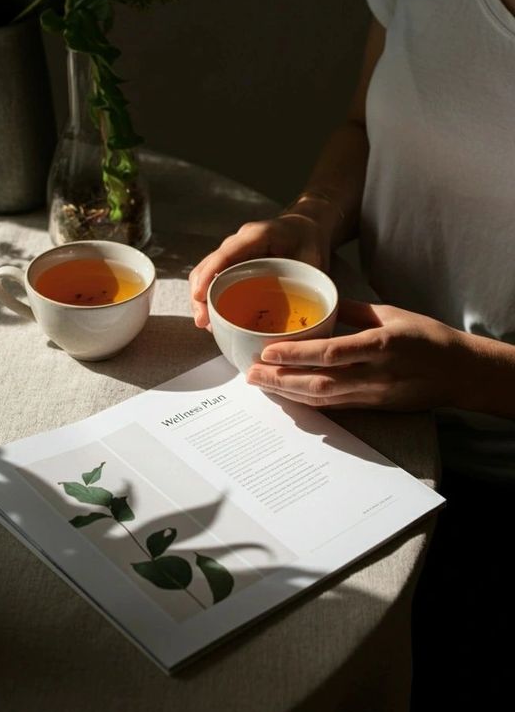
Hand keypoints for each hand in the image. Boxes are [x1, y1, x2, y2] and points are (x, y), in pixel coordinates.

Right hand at [189, 214, 331, 328]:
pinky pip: (213, 278)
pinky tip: (212, 318)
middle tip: (202, 321)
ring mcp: (232, 252)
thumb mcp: (314, 261)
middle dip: (200, 293)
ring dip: (200, 298)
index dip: (211, 273)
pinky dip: (208, 297)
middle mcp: (239, 242)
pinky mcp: (232, 263)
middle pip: (209, 265)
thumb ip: (307, 286)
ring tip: (205, 323)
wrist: (305, 226)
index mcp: (258, 235)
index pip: (228, 252)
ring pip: (205, 272)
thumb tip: (311, 323)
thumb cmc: (309, 242)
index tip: (199, 296)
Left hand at [246, 299, 468, 410]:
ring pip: (323, 399)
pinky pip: (334, 406)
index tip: (267, 352)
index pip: (331, 353)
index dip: (296, 355)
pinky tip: (287, 396)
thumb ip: (353, 311)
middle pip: (319, 382)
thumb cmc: (428, 337)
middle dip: (281, 380)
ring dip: (288, 394)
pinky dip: (308, 401)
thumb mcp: (392, 313)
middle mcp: (375, 374)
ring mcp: (373, 395)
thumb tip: (322, 303)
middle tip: (251, 374)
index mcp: (382, 345)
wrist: (460, 373)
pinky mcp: (373, 408)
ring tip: (261, 384)